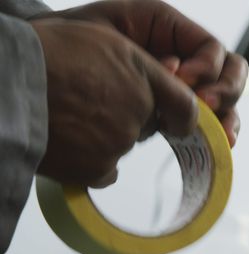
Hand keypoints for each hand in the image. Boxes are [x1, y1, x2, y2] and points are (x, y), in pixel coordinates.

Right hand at [32, 18, 197, 186]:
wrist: (10, 85)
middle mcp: (138, 110)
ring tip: (70, 117)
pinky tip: (70, 143)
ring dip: (104, 137)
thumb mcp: (102, 40)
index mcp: (143, 76)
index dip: (181, 117)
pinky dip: (90, 162)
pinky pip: (105, 172)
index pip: (185, 106)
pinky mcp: (98, 168)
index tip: (176, 122)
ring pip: (122, 145)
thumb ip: (138, 66)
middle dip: (129, 118)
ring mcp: (119, 141)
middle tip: (92, 104)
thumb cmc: (47, 55)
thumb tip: (160, 84)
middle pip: (147, 125)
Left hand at [39, 0, 247, 146]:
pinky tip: (219, 144)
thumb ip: (144, 48)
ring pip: (227, 100)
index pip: (210, 49)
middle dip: (225, 90)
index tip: (178, 81)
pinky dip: (219, 133)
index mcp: (171, 32)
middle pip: (230, 71)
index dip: (204, 67)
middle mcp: (185, 58)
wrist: (47, 70)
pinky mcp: (176, 114)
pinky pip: (210, 122)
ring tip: (221, 134)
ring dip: (228, 116)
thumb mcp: (107, 28)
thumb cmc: (72, 41)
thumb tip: (173, 78)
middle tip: (205, 104)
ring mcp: (184, 89)